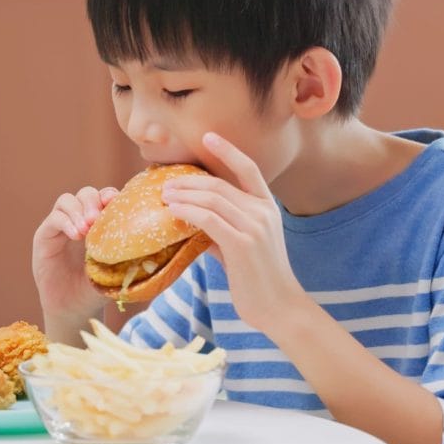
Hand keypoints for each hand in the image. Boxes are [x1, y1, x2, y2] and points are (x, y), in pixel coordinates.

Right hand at [32, 186, 117, 321]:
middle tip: (97, 219)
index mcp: (99, 224)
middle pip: (86, 194)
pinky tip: (75, 235)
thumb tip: (156, 251)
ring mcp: (61, 227)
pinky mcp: (44, 236)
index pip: (104, 198)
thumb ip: (128, 257)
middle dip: (93, 201)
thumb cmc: (96, 289)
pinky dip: (65, 221)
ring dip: (78, 210)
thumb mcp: (115, 271)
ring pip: (67, 200)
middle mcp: (79, 221)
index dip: (110, 196)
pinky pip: (53, 218)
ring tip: (85, 230)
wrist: (73, 309)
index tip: (116, 203)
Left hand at [160, 132, 306, 331]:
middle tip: (165, 184)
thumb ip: (223, 227)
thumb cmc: (258, 277)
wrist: (279, 306)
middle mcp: (264, 212)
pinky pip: (208, 219)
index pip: (249, 168)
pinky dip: (187, 212)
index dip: (228, 151)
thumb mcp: (243, 244)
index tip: (208, 137)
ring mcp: (255, 227)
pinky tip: (173, 213)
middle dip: (189, 181)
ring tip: (164, 197)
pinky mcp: (243, 244)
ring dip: (183, 195)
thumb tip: (192, 220)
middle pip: (220, 185)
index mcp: (268, 207)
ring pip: (211, 199)